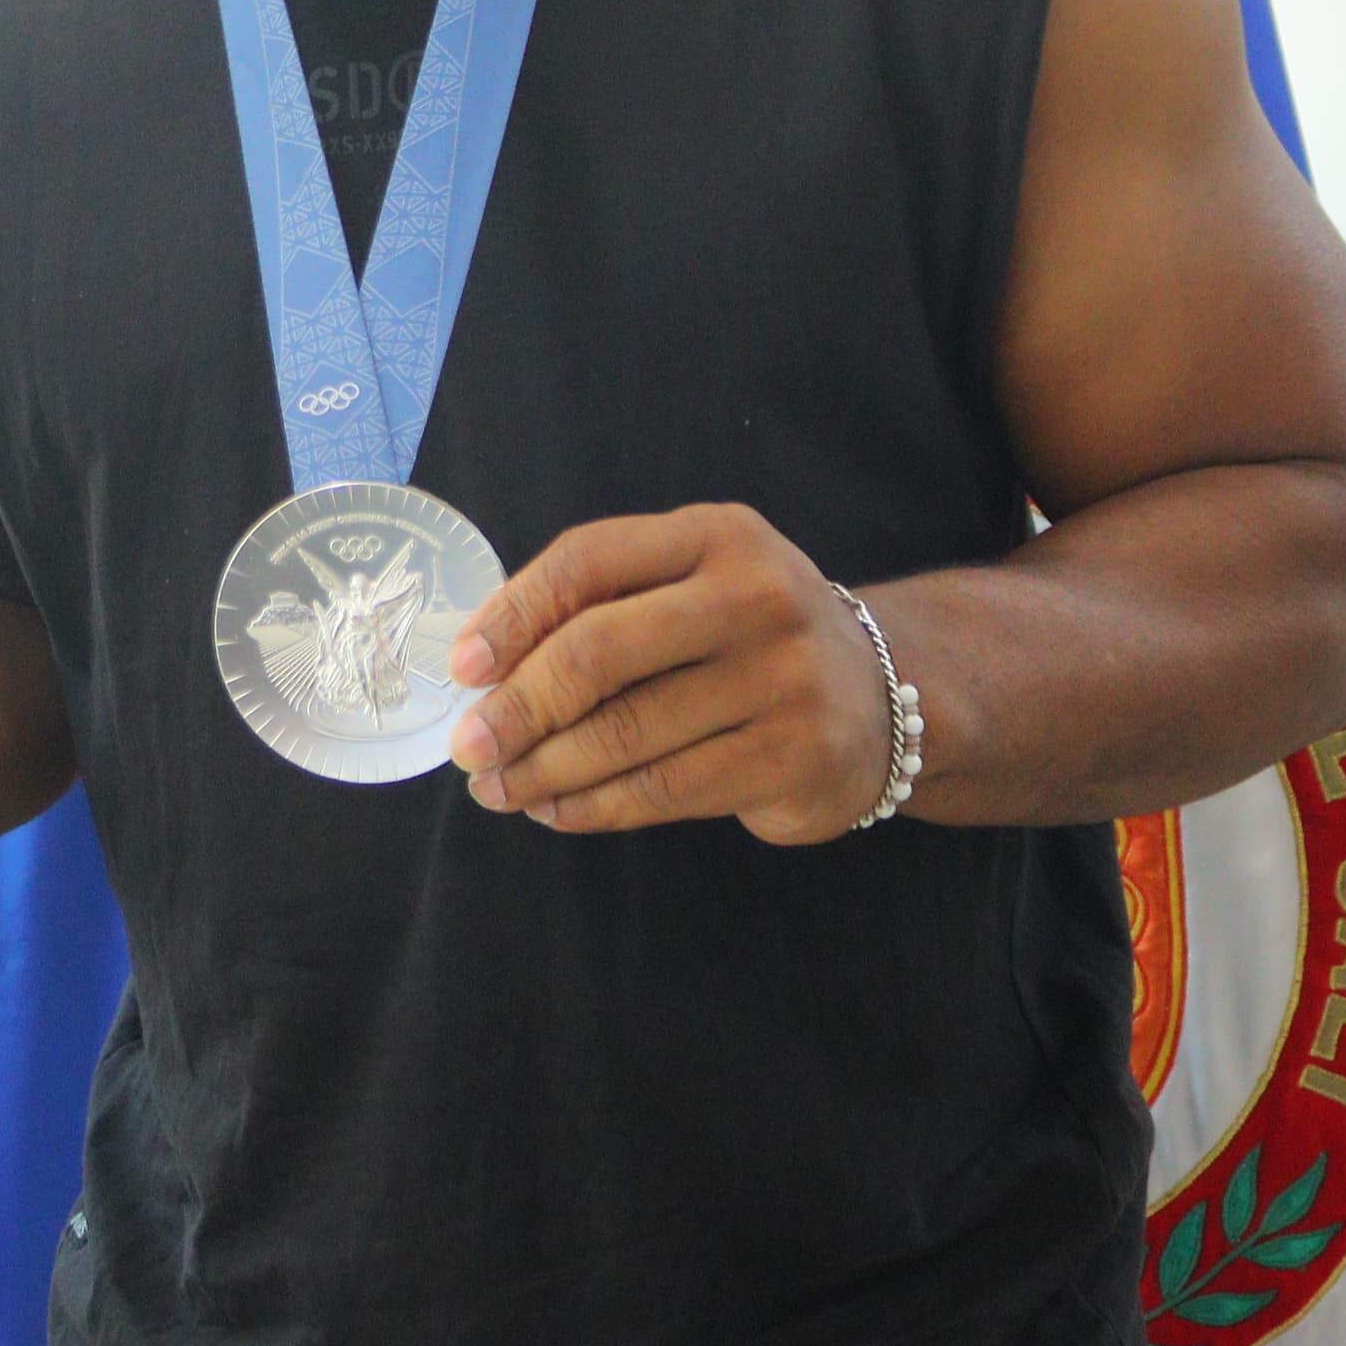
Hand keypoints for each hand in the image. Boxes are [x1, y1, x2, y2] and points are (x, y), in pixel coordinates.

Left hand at [441, 503, 896, 844]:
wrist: (884, 696)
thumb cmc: (748, 637)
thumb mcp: (694, 583)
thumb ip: (605, 604)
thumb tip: (482, 665)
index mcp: (715, 536)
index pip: (589, 561)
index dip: (513, 613)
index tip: (461, 666)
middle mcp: (755, 596)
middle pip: (599, 651)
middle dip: (518, 706)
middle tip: (469, 746)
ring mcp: (781, 679)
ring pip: (626, 732)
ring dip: (544, 768)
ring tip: (498, 788)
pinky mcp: (794, 756)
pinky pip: (665, 788)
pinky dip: (595, 805)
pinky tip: (555, 810)